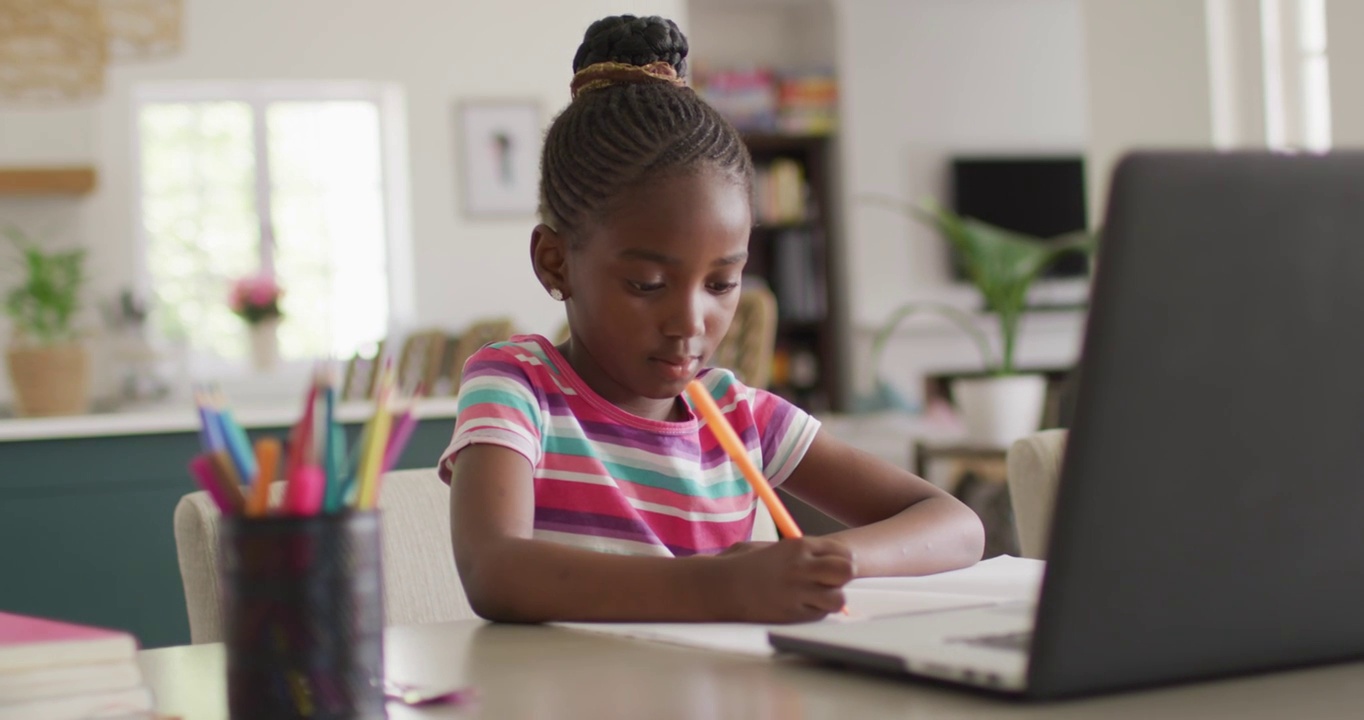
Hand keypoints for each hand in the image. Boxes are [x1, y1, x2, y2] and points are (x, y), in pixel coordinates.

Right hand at [710, 537, 853, 622]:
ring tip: (814, 598)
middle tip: (829, 583)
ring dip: (831, 599)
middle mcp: (802, 567)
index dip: (841, 560)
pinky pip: (820, 615)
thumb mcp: (772, 547)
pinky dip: (814, 613)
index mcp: (798, 546)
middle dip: (843, 578)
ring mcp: (798, 591)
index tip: (830, 567)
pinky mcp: (792, 614)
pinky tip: (798, 607)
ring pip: (839, 598)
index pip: (842, 552)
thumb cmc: (741, 565)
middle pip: (847, 570)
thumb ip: (799, 552)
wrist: (718, 587)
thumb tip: (824, 558)